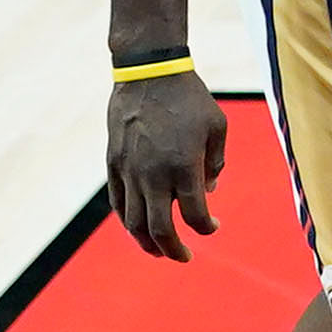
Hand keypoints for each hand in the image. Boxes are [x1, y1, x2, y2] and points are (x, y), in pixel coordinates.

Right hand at [105, 63, 224, 258]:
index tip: (212, 226)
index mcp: (184, 166)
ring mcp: (130, 171)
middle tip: (184, 258)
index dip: (206, 228)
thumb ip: (215, 163)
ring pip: (133, 222)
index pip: (195, 214)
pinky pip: (118, 202)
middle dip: (173, 250)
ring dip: (146, 242)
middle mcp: (154, 174)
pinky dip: (128, 220)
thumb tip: (208, 192)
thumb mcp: (217, 127)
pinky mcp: (114, 164)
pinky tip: (138, 227)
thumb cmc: (190, 98)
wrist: (149, 73)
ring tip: (159, 251)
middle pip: (160, 229)